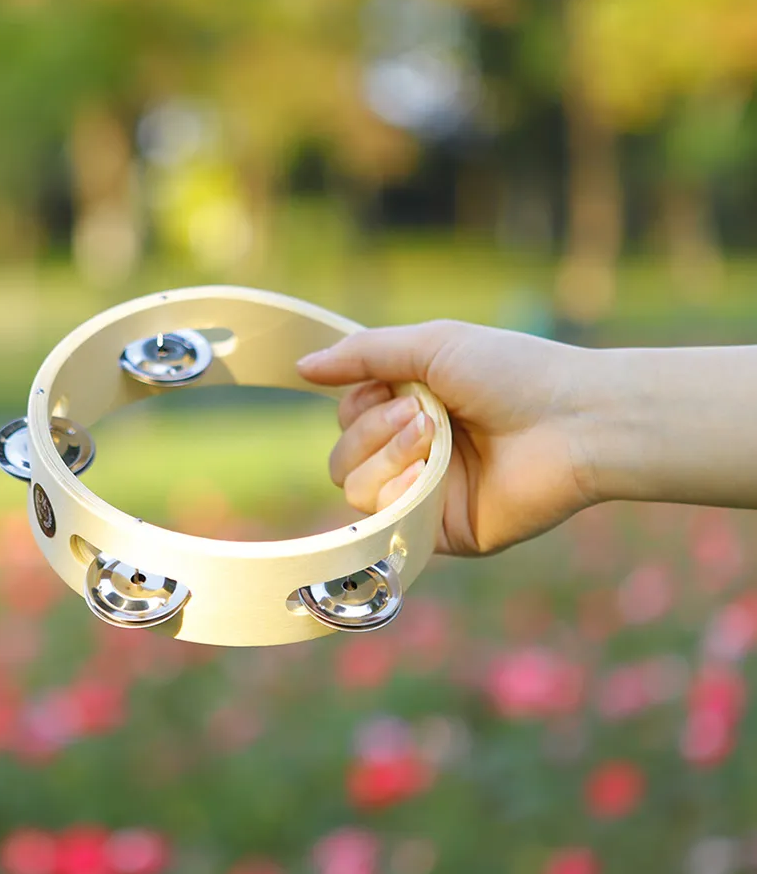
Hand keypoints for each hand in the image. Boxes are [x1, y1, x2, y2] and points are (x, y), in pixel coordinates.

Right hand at [296, 320, 596, 555]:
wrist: (574, 421)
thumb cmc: (512, 373)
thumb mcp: (432, 343)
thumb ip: (363, 354)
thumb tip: (301, 365)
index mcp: (411, 408)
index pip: (347, 415)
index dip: (358, 404)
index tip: (396, 389)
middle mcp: (413, 452)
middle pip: (341, 454)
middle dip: (371, 430)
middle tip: (425, 415)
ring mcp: (425, 492)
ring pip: (353, 488)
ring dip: (384, 456)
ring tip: (434, 438)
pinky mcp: (439, 529)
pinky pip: (384, 521)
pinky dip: (398, 491)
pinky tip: (430, 474)